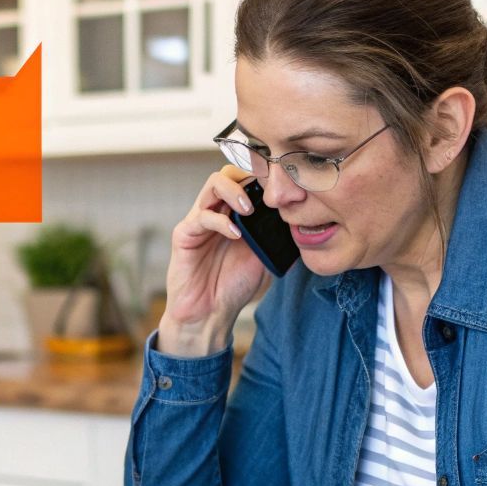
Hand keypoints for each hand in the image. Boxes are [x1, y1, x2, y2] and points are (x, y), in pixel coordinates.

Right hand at [157, 166, 272, 357]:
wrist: (210, 313)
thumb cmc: (234, 286)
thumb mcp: (266, 257)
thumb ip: (277, 235)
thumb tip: (301, 218)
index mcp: (236, 213)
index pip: (247, 178)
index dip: (264, 175)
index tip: (283, 185)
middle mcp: (217, 210)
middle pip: (230, 172)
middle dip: (249, 175)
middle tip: (266, 193)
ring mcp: (199, 220)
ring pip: (213, 184)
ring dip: (234, 191)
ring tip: (248, 209)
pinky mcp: (185, 234)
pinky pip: (201, 216)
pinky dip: (221, 221)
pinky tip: (235, 234)